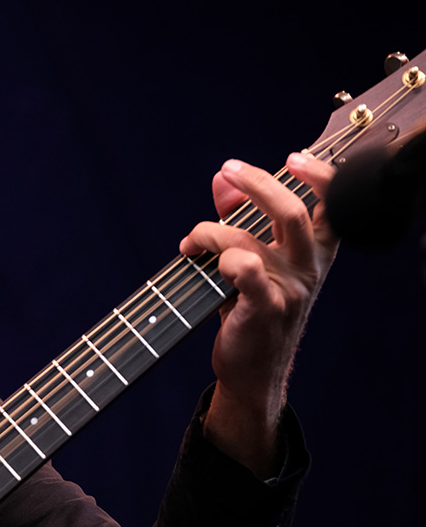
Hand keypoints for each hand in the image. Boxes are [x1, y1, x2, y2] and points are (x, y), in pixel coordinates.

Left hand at [178, 153, 337, 475]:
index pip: (334, 206)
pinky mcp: (264, 309)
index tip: (294, 158)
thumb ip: (239, 216)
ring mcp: (289, 290)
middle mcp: (309, 269)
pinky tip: (197, 260)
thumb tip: (222, 179)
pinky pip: (242, 268)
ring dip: (209, 231)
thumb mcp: (251, 259)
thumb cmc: (250, 310)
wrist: (252, 369)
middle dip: (256, 182)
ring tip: (191, 242)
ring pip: (247, 239)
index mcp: (315, 254)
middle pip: (291, 211)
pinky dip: (216, 256)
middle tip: (228, 169)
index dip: (320, 176)